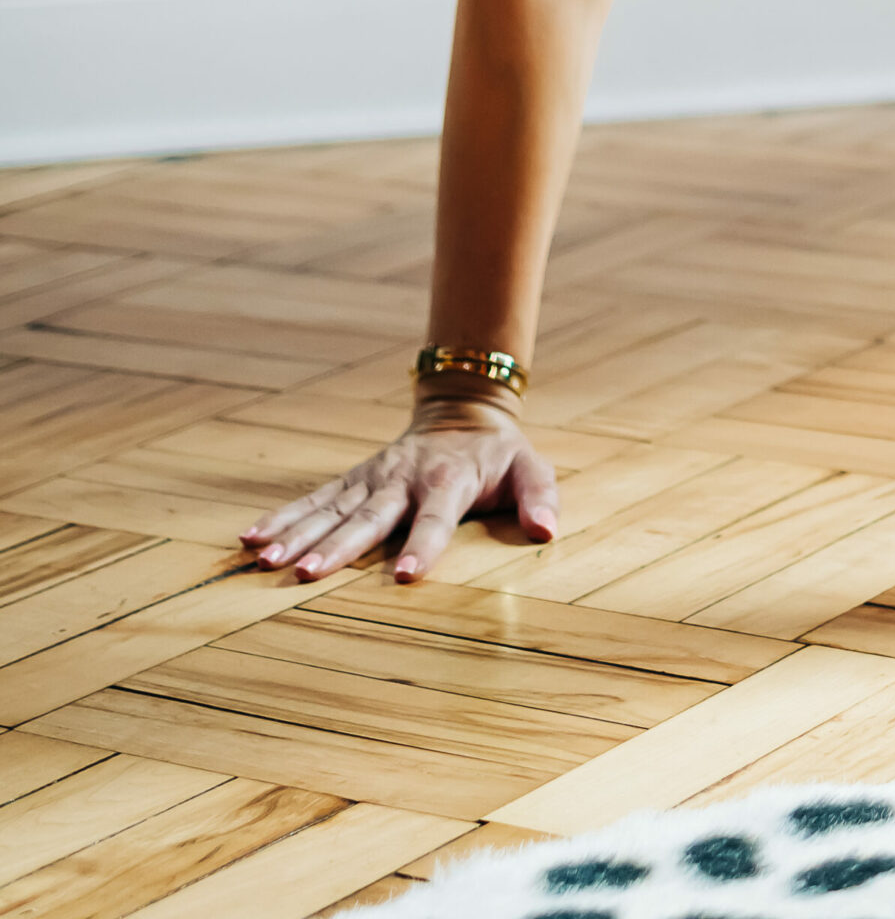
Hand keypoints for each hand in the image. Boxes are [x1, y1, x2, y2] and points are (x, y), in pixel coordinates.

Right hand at [238, 395, 558, 583]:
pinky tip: (250, 538)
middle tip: (305, 574)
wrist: (463, 414)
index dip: (423, 545)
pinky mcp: (353, 479)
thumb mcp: (530, 468)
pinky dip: (282, 516)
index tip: (406, 577)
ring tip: (264, 559)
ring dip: (298, 534)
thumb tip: (548, 530)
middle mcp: (403, 478)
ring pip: (331, 509)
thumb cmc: (499, 456)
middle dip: (337, 546)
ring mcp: (373, 477)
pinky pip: (314, 499)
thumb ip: (541, 496)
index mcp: (447, 480)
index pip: (435, 517)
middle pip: (369, 517)